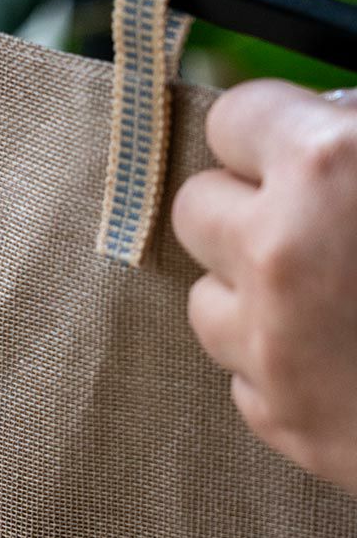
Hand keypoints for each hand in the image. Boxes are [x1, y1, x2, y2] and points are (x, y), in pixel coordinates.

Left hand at [174, 81, 356, 493]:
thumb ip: (354, 132)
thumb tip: (321, 118)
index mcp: (327, 166)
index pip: (231, 119)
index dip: (267, 135)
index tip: (292, 152)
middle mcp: (280, 251)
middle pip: (196, 206)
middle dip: (245, 212)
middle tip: (311, 227)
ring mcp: (274, 343)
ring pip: (206, 296)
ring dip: (253, 296)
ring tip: (331, 301)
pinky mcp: (283, 419)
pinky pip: (245, 372)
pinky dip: (283, 366)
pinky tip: (346, 362)